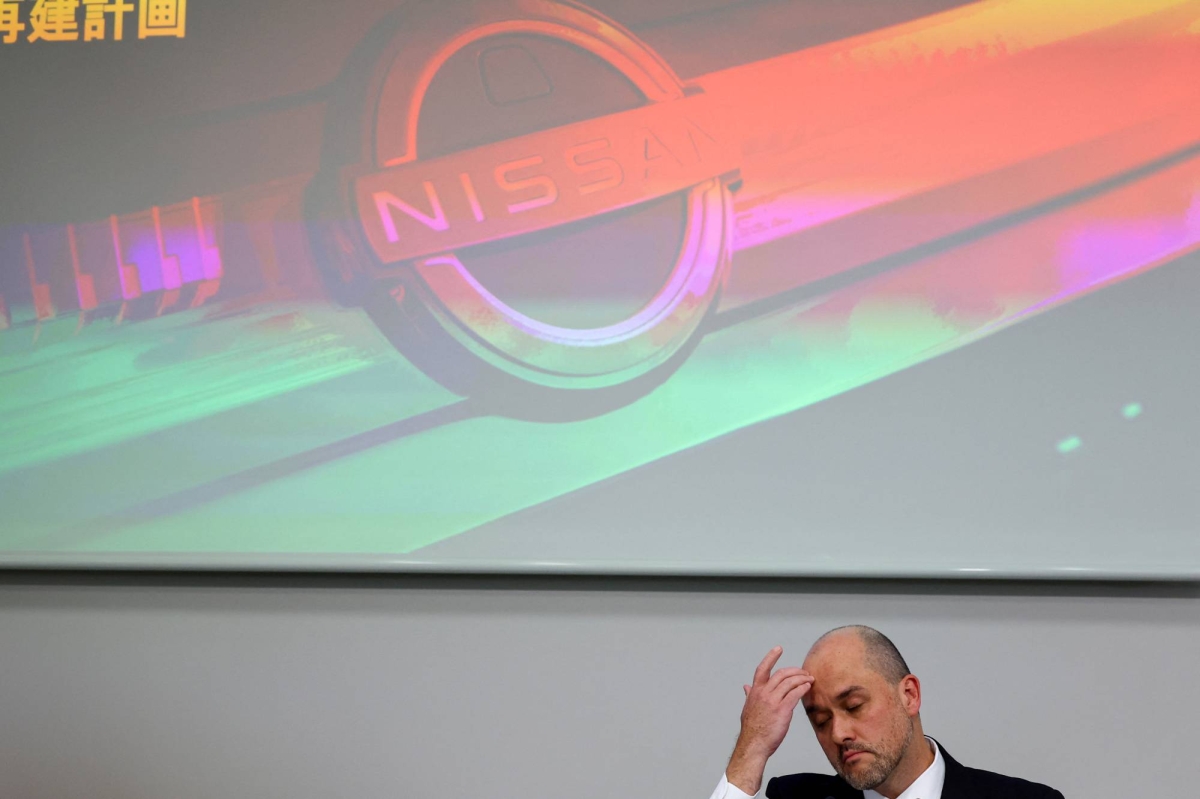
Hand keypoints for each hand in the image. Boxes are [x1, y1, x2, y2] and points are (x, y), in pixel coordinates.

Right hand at [725, 647, 813, 794]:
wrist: (754, 744)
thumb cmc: (752, 728)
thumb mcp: (748, 708)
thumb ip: (750, 695)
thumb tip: (746, 686)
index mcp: (755, 691)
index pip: (762, 669)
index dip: (771, 657)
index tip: (778, 649)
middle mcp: (763, 693)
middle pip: (781, 674)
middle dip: (795, 671)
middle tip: (804, 671)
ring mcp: (773, 701)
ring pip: (790, 682)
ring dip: (802, 678)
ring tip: (810, 679)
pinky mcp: (782, 710)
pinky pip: (795, 693)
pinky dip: (803, 688)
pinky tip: (808, 687)